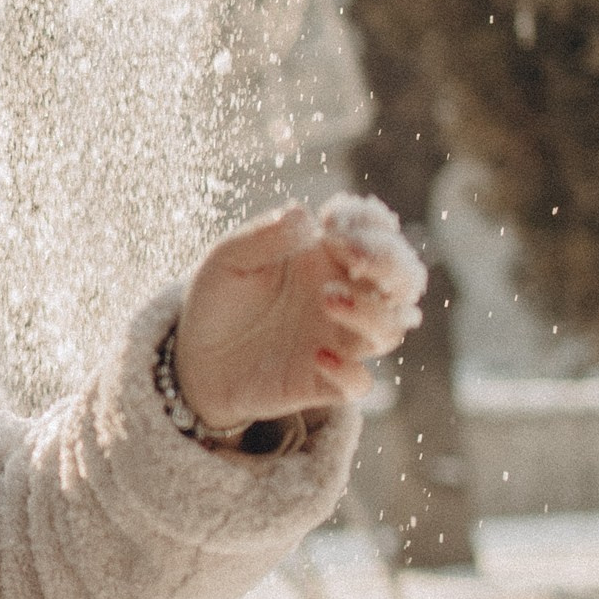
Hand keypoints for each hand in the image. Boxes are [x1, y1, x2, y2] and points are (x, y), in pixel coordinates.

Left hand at [172, 199, 423, 431]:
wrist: (192, 360)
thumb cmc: (217, 301)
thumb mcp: (228, 259)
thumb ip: (263, 236)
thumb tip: (304, 215)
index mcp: (329, 257)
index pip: (378, 231)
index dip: (370, 222)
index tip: (332, 221)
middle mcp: (347, 296)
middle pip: (406, 280)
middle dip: (393, 263)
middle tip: (354, 257)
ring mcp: (340, 339)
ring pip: (392, 328)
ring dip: (371, 311)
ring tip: (328, 298)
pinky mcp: (326, 382)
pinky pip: (360, 383)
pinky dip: (349, 371)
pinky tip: (317, 356)